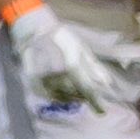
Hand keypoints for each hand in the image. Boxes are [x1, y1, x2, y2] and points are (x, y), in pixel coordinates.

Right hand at [0, 1, 124, 118]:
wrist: (33, 27)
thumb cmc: (60, 37)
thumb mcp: (81, 48)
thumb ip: (94, 67)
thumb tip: (107, 84)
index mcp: (70, 65)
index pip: (86, 89)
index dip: (95, 102)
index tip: (102, 111)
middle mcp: (56, 74)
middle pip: (75, 94)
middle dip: (83, 96)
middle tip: (88, 96)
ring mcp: (42, 78)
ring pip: (62, 96)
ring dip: (72, 97)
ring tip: (76, 93)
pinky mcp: (32, 79)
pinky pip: (49, 94)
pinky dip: (58, 96)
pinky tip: (63, 92)